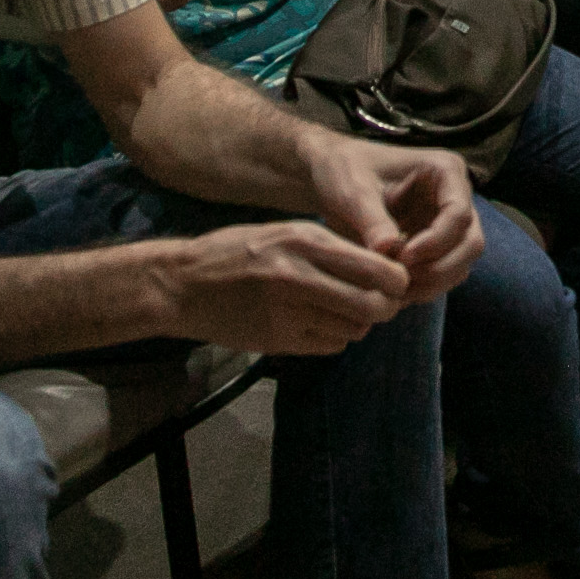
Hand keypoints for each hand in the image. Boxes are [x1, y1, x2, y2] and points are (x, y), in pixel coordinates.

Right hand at [156, 220, 413, 354]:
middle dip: (384, 309)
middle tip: (379, 305)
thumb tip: (383, 265)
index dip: (395, 281)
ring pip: (353, 329)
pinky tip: (317, 324)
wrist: (183, 284)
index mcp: (307, 242)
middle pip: (373, 306)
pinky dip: (333, 338)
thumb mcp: (287, 233)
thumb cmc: (238, 252)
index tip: (394, 283)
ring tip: (341, 311)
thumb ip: (331, 248)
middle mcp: (300, 276)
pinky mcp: (277, 340)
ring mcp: (287, 312)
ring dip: (356, 324)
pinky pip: (329, 345)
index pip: (379, 269)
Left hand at [303, 136, 482, 303]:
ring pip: (461, 263)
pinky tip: (394, 290)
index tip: (403, 257)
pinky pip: (445, 273)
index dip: (436, 241)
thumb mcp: (352, 190)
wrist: (332, 177)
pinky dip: (425, 287)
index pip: (459, 213)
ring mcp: (448, 222)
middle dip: (440, 268)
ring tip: (394, 288)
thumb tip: (388, 250)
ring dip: (433, 282)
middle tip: (401, 281)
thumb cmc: (343, 171)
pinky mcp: (436, 244)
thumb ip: (372, 219)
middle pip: (471, 242)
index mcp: (444, 170)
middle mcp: (455, 195)